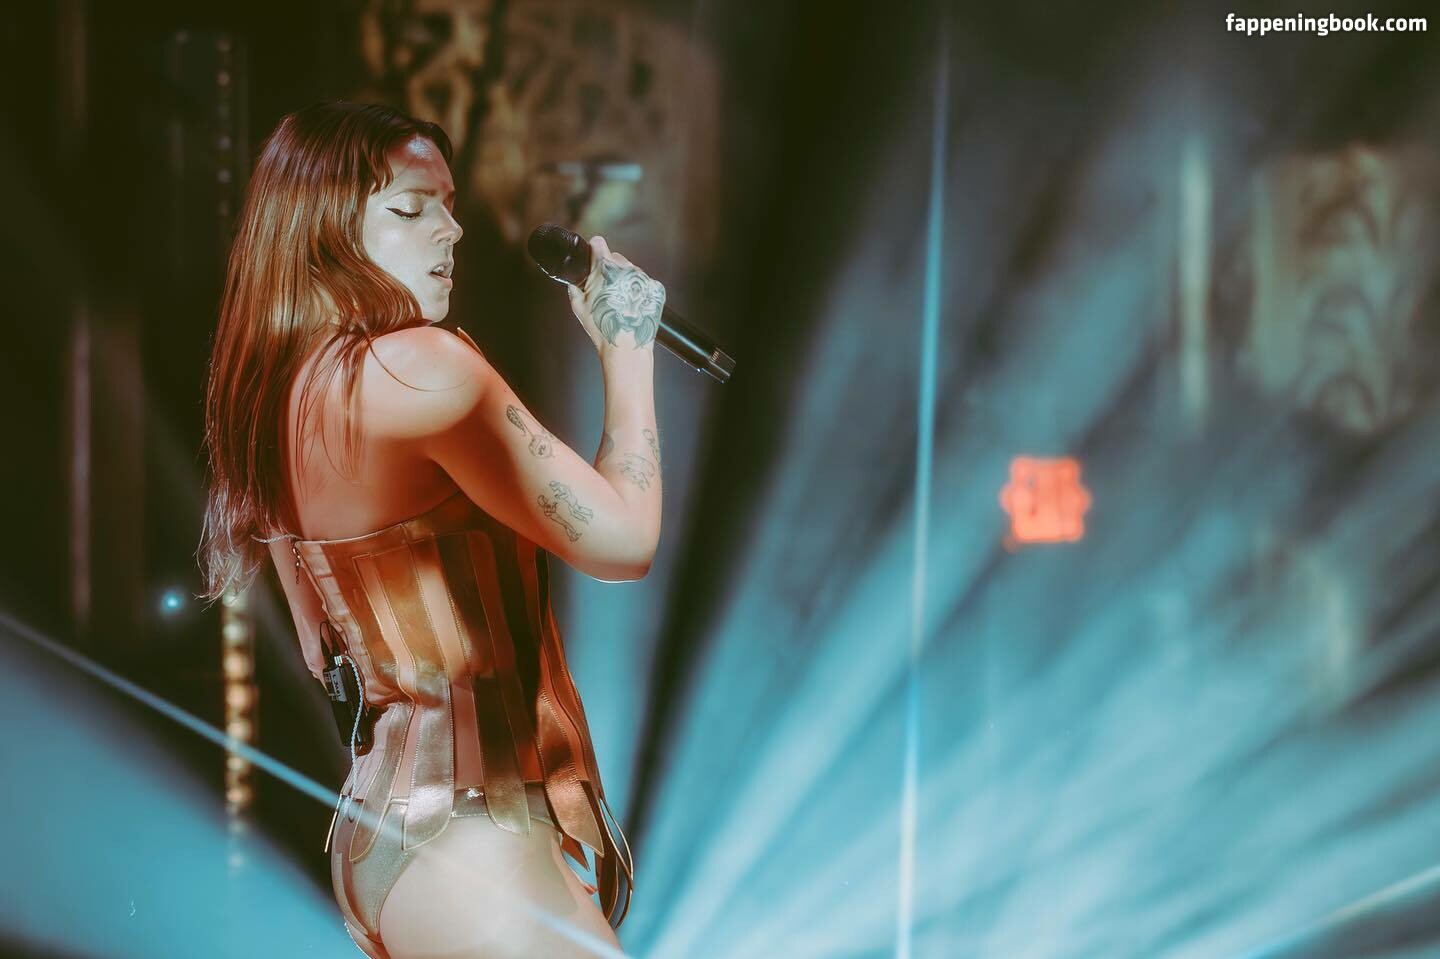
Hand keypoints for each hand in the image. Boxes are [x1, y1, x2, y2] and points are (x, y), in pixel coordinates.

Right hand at [566, 235, 664, 352]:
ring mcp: (643, 277)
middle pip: (615, 257)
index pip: (598, 243)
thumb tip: (573, 280)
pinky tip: (632, 304)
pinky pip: (644, 282)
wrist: (626, 347)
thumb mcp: (578, 307)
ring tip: (620, 300)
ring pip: (631, 269)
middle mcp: (626, 268)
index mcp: (605, 268)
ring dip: (624, 279)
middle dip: (609, 268)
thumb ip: (574, 288)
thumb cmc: (602, 328)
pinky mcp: (656, 287)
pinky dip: (638, 289)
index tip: (593, 256)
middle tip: (605, 288)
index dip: (593, 250)